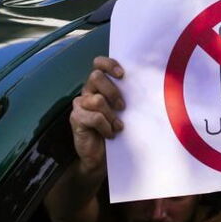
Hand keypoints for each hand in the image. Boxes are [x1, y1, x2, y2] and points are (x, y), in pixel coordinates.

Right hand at [70, 56, 124, 172]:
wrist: (102, 157)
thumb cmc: (115, 130)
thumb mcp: (123, 110)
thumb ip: (126, 96)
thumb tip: (144, 85)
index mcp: (99, 85)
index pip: (98, 64)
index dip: (109, 64)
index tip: (122, 75)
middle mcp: (87, 92)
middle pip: (96, 77)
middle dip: (112, 91)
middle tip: (122, 107)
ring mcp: (80, 104)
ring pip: (97, 99)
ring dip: (111, 115)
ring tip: (117, 126)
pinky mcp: (76, 118)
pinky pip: (95, 117)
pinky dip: (106, 127)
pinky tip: (109, 134)